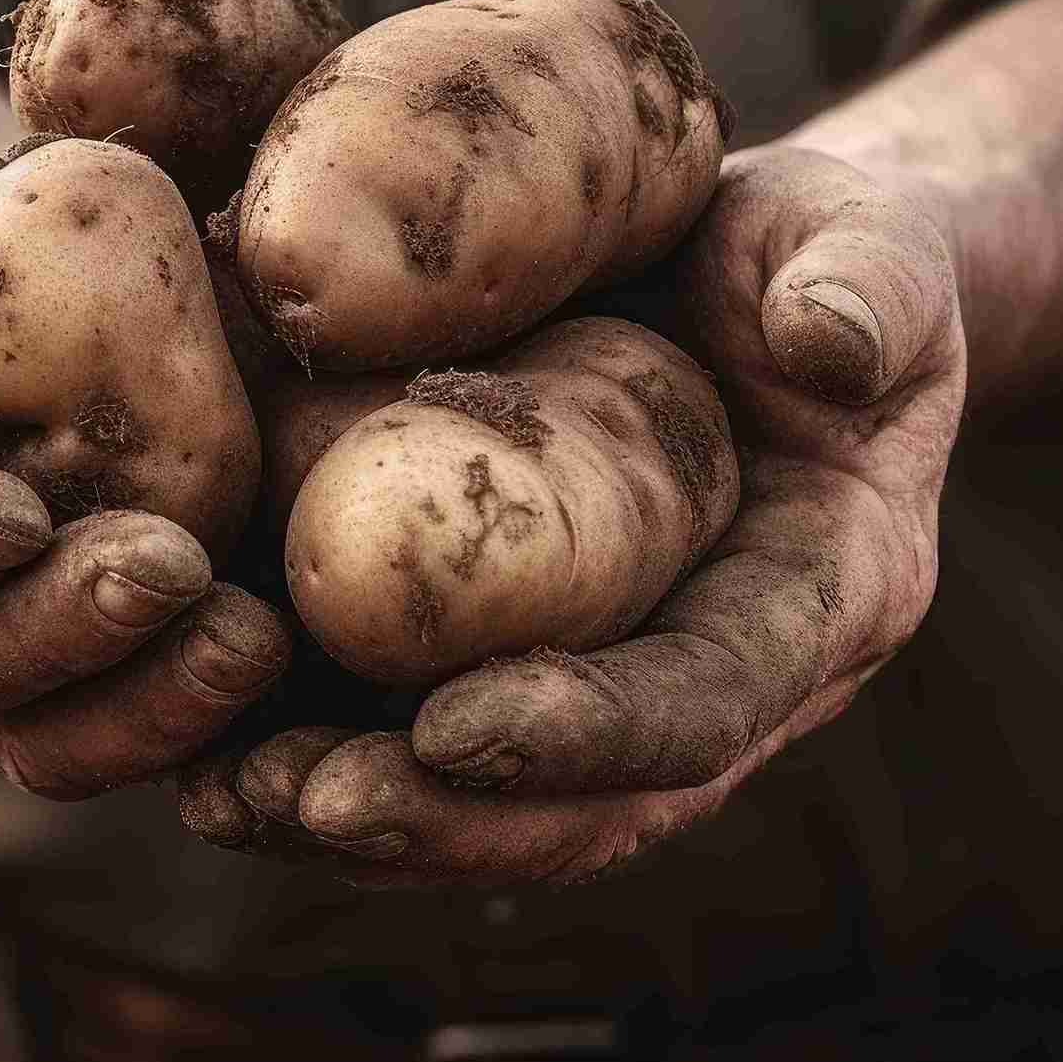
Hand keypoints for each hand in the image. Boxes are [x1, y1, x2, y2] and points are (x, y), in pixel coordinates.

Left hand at [181, 144, 961, 883]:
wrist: (748, 279)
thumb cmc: (808, 252)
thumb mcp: (861, 242)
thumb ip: (865, 283)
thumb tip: (826, 343)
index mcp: (820, 598)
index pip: (706, 704)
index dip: (587, 734)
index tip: (452, 726)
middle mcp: (716, 676)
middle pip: (584, 806)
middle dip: (444, 819)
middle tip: (306, 800)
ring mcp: (611, 681)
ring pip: (490, 804)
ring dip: (357, 819)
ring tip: (223, 794)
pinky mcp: (515, 656)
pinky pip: (415, 737)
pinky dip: (312, 749)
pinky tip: (197, 740)